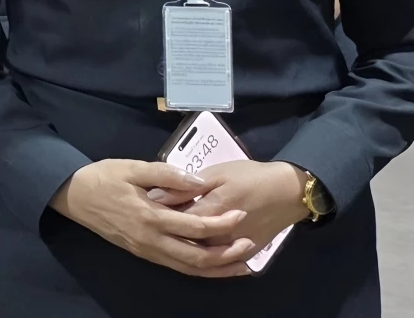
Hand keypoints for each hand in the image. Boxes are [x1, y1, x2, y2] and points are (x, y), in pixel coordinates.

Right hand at [50, 159, 255, 277]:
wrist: (73, 196)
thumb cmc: (102, 177)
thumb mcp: (132, 167)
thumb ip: (166, 174)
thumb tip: (199, 182)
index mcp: (150, 217)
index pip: (195, 228)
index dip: (222, 223)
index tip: (241, 213)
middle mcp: (151, 241)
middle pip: (197, 258)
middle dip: (227, 255)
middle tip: (249, 244)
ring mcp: (147, 251)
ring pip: (188, 269)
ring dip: (216, 268)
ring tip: (240, 263)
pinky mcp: (143, 253)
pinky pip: (177, 266)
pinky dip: (198, 268)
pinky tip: (212, 263)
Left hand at [152, 160, 309, 249]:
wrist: (288, 191)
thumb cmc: (250, 176)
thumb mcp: (217, 173)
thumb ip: (185, 186)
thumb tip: (155, 196)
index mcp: (210, 211)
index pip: (174, 220)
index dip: (159, 213)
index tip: (146, 205)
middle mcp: (219, 236)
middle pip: (185, 241)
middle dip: (169, 232)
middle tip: (158, 220)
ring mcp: (232, 248)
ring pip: (200, 256)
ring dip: (184, 246)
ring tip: (171, 234)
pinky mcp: (245, 253)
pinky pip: (219, 262)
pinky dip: (203, 258)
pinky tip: (192, 249)